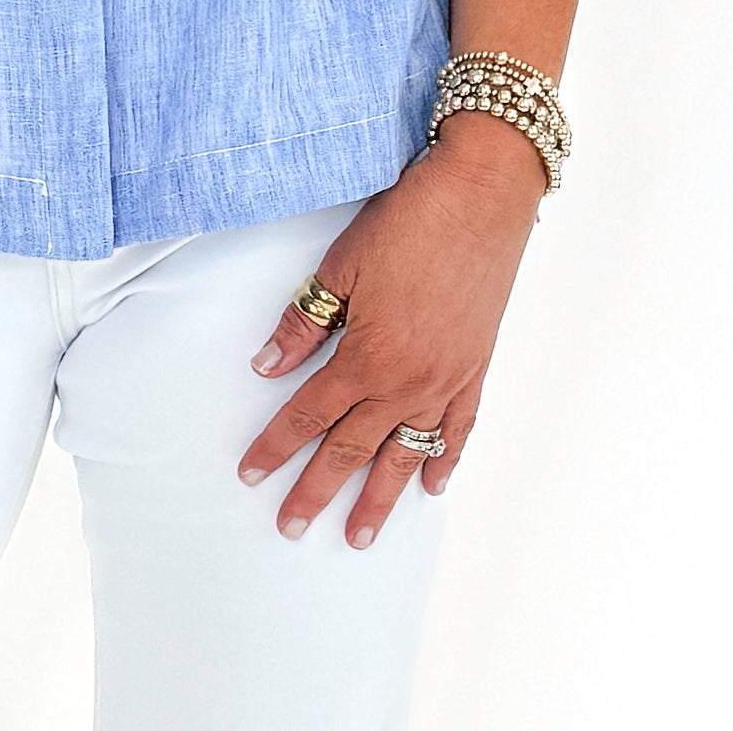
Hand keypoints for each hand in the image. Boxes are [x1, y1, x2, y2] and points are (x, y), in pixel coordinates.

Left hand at [237, 117, 541, 546]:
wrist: (480, 198)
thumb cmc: (409, 222)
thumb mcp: (342, 266)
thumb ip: (304, 323)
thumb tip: (268, 366)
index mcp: (368, 356)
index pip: (309, 414)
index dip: (277, 445)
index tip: (252, 473)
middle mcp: (408, 382)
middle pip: (352, 448)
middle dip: (318, 490)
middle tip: (292, 527)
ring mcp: (446, 381)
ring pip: (404, 454)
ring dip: (379, 497)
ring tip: (360, 534)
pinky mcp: (475, 369)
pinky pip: (457, 431)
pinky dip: (442, 461)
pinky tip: (430, 488)